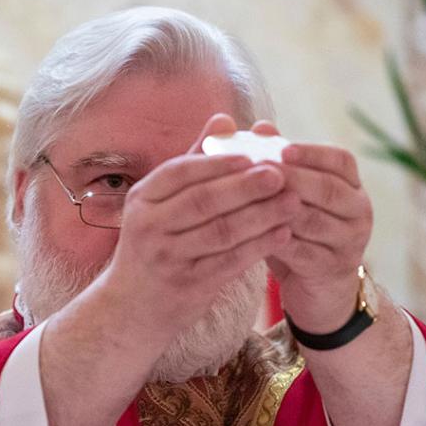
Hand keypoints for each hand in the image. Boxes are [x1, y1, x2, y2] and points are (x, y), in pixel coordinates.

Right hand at [99, 114, 300, 341]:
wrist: (131, 308)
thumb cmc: (155, 244)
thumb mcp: (161, 203)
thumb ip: (193, 162)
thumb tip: (224, 118)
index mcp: (142, 199)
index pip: (182, 172)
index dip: (219, 162)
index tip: (255, 154)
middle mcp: (148, 227)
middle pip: (204, 201)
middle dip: (246, 187)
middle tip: (282, 175)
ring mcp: (167, 258)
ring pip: (222, 232)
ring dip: (262, 216)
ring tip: (294, 202)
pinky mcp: (187, 286)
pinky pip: (230, 262)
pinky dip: (260, 247)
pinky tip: (284, 234)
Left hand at [250, 121, 373, 333]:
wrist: (317, 289)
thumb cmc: (299, 232)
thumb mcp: (291, 197)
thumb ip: (279, 163)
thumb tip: (261, 125)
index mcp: (352, 186)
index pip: (342, 161)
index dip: (313, 152)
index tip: (283, 147)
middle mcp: (360, 211)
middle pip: (328, 189)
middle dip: (292, 177)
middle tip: (259, 169)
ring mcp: (350, 243)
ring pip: (314, 220)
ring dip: (281, 209)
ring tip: (251, 199)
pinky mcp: (332, 270)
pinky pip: (303, 252)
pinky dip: (278, 241)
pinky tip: (254, 233)